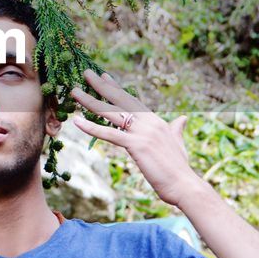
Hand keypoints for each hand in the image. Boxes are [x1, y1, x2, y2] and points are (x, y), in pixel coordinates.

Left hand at [69, 70, 196, 206]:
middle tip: (86, 73)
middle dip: (101, 86)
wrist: (185, 184)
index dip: (116, 88)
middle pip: (120, 99)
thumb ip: (176, 130)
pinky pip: (109, 134)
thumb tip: (182, 119)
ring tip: (74, 91)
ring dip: (90, 101)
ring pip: (110, 113)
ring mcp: (142, 132)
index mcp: (156, 121)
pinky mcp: (136, 145)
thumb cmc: (179, 168)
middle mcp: (148, 122)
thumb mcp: (178, 143)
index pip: (132, 100)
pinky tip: (77, 121)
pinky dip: (92, 128)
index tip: (104, 77)